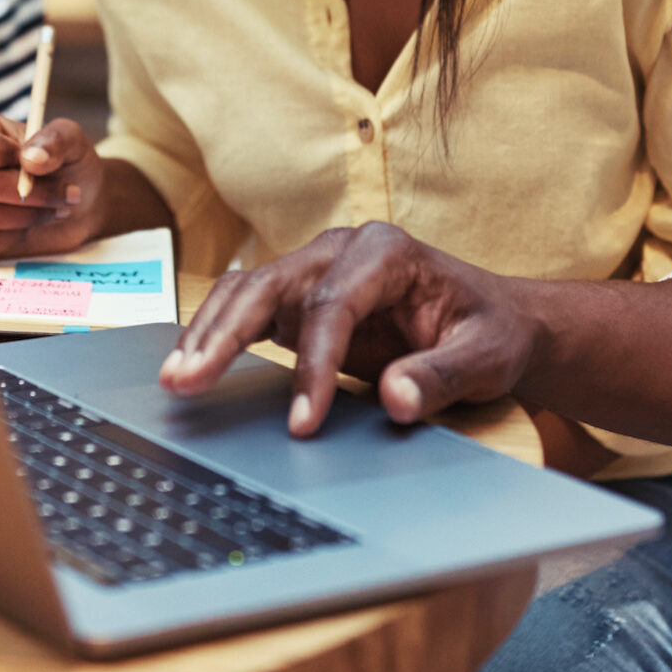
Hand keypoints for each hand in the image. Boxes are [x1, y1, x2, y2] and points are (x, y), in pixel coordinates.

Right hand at [0, 109, 105, 260]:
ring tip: (51, 209)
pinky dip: (13, 237)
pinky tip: (27, 227)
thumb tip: (31, 159)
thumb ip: (56, 140)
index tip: (30, 161)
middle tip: (65, 193)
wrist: (77, 205)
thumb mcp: (71, 142)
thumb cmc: (64, 166)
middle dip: (30, 193)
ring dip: (27, 215)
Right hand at [159, 221, 538, 436]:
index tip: (303, 421)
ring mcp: (315, 270)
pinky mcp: (300, 297)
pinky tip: (193, 367)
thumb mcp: (485, 358)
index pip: (331, 304)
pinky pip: (248, 309)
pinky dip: (217, 336)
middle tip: (188, 383)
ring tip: (176, 379)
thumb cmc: (490, 332)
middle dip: (226, 335)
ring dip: (208, 333)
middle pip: (270, 285)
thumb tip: (393, 398)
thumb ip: (441, 376)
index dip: (312, 364)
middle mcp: (341, 250)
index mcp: (386, 252)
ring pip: (247, 290)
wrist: (495, 320)